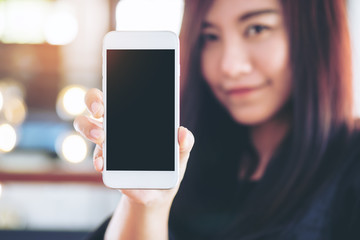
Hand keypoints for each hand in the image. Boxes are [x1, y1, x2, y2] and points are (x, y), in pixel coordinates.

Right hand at [73, 88, 194, 206]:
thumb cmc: (169, 165)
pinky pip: (97, 156)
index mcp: (134, 116)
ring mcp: (107, 143)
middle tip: (101, 110)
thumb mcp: (181, 153)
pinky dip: (98, 159)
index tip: (112, 83)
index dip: (113, 83)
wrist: (159, 191)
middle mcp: (115, 125)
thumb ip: (185, 142)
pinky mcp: (106, 163)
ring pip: (86, 126)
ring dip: (89, 129)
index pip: (119, 93)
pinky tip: (103, 164)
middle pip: (94, 104)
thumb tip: (182, 133)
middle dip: (93, 102)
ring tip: (100, 137)